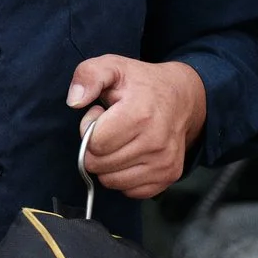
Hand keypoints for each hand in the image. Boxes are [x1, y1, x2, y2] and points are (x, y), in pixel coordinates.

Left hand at [67, 55, 207, 201]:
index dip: (90, 129)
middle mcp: (156, 142)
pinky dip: (124, 176)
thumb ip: (88, 76)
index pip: (95, 144)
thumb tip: (75, 101)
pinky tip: (132, 154)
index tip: (101, 115)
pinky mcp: (169, 176)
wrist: (182, 98)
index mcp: (140, 114)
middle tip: (111, 129)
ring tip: (121, 140)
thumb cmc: (141, 84)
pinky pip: (130, 191)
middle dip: (97, 148)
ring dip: (108, 164)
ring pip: (112, 181)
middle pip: (100, 165)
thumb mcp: (113, 66)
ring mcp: (164, 162)